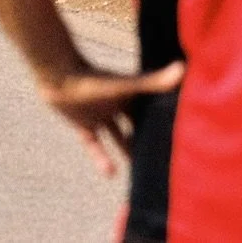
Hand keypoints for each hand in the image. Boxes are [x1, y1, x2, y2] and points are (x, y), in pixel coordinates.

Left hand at [40, 61, 184, 177]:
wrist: (58, 77)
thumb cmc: (93, 78)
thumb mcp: (125, 86)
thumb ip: (153, 83)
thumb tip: (183, 69)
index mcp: (131, 94)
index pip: (151, 108)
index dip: (163, 118)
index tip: (177, 133)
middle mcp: (118, 104)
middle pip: (136, 123)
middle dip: (146, 136)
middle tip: (160, 156)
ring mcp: (101, 115)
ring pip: (118, 136)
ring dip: (126, 149)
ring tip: (138, 170)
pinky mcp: (85, 124)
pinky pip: (95, 144)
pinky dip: (102, 157)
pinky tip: (111, 173)